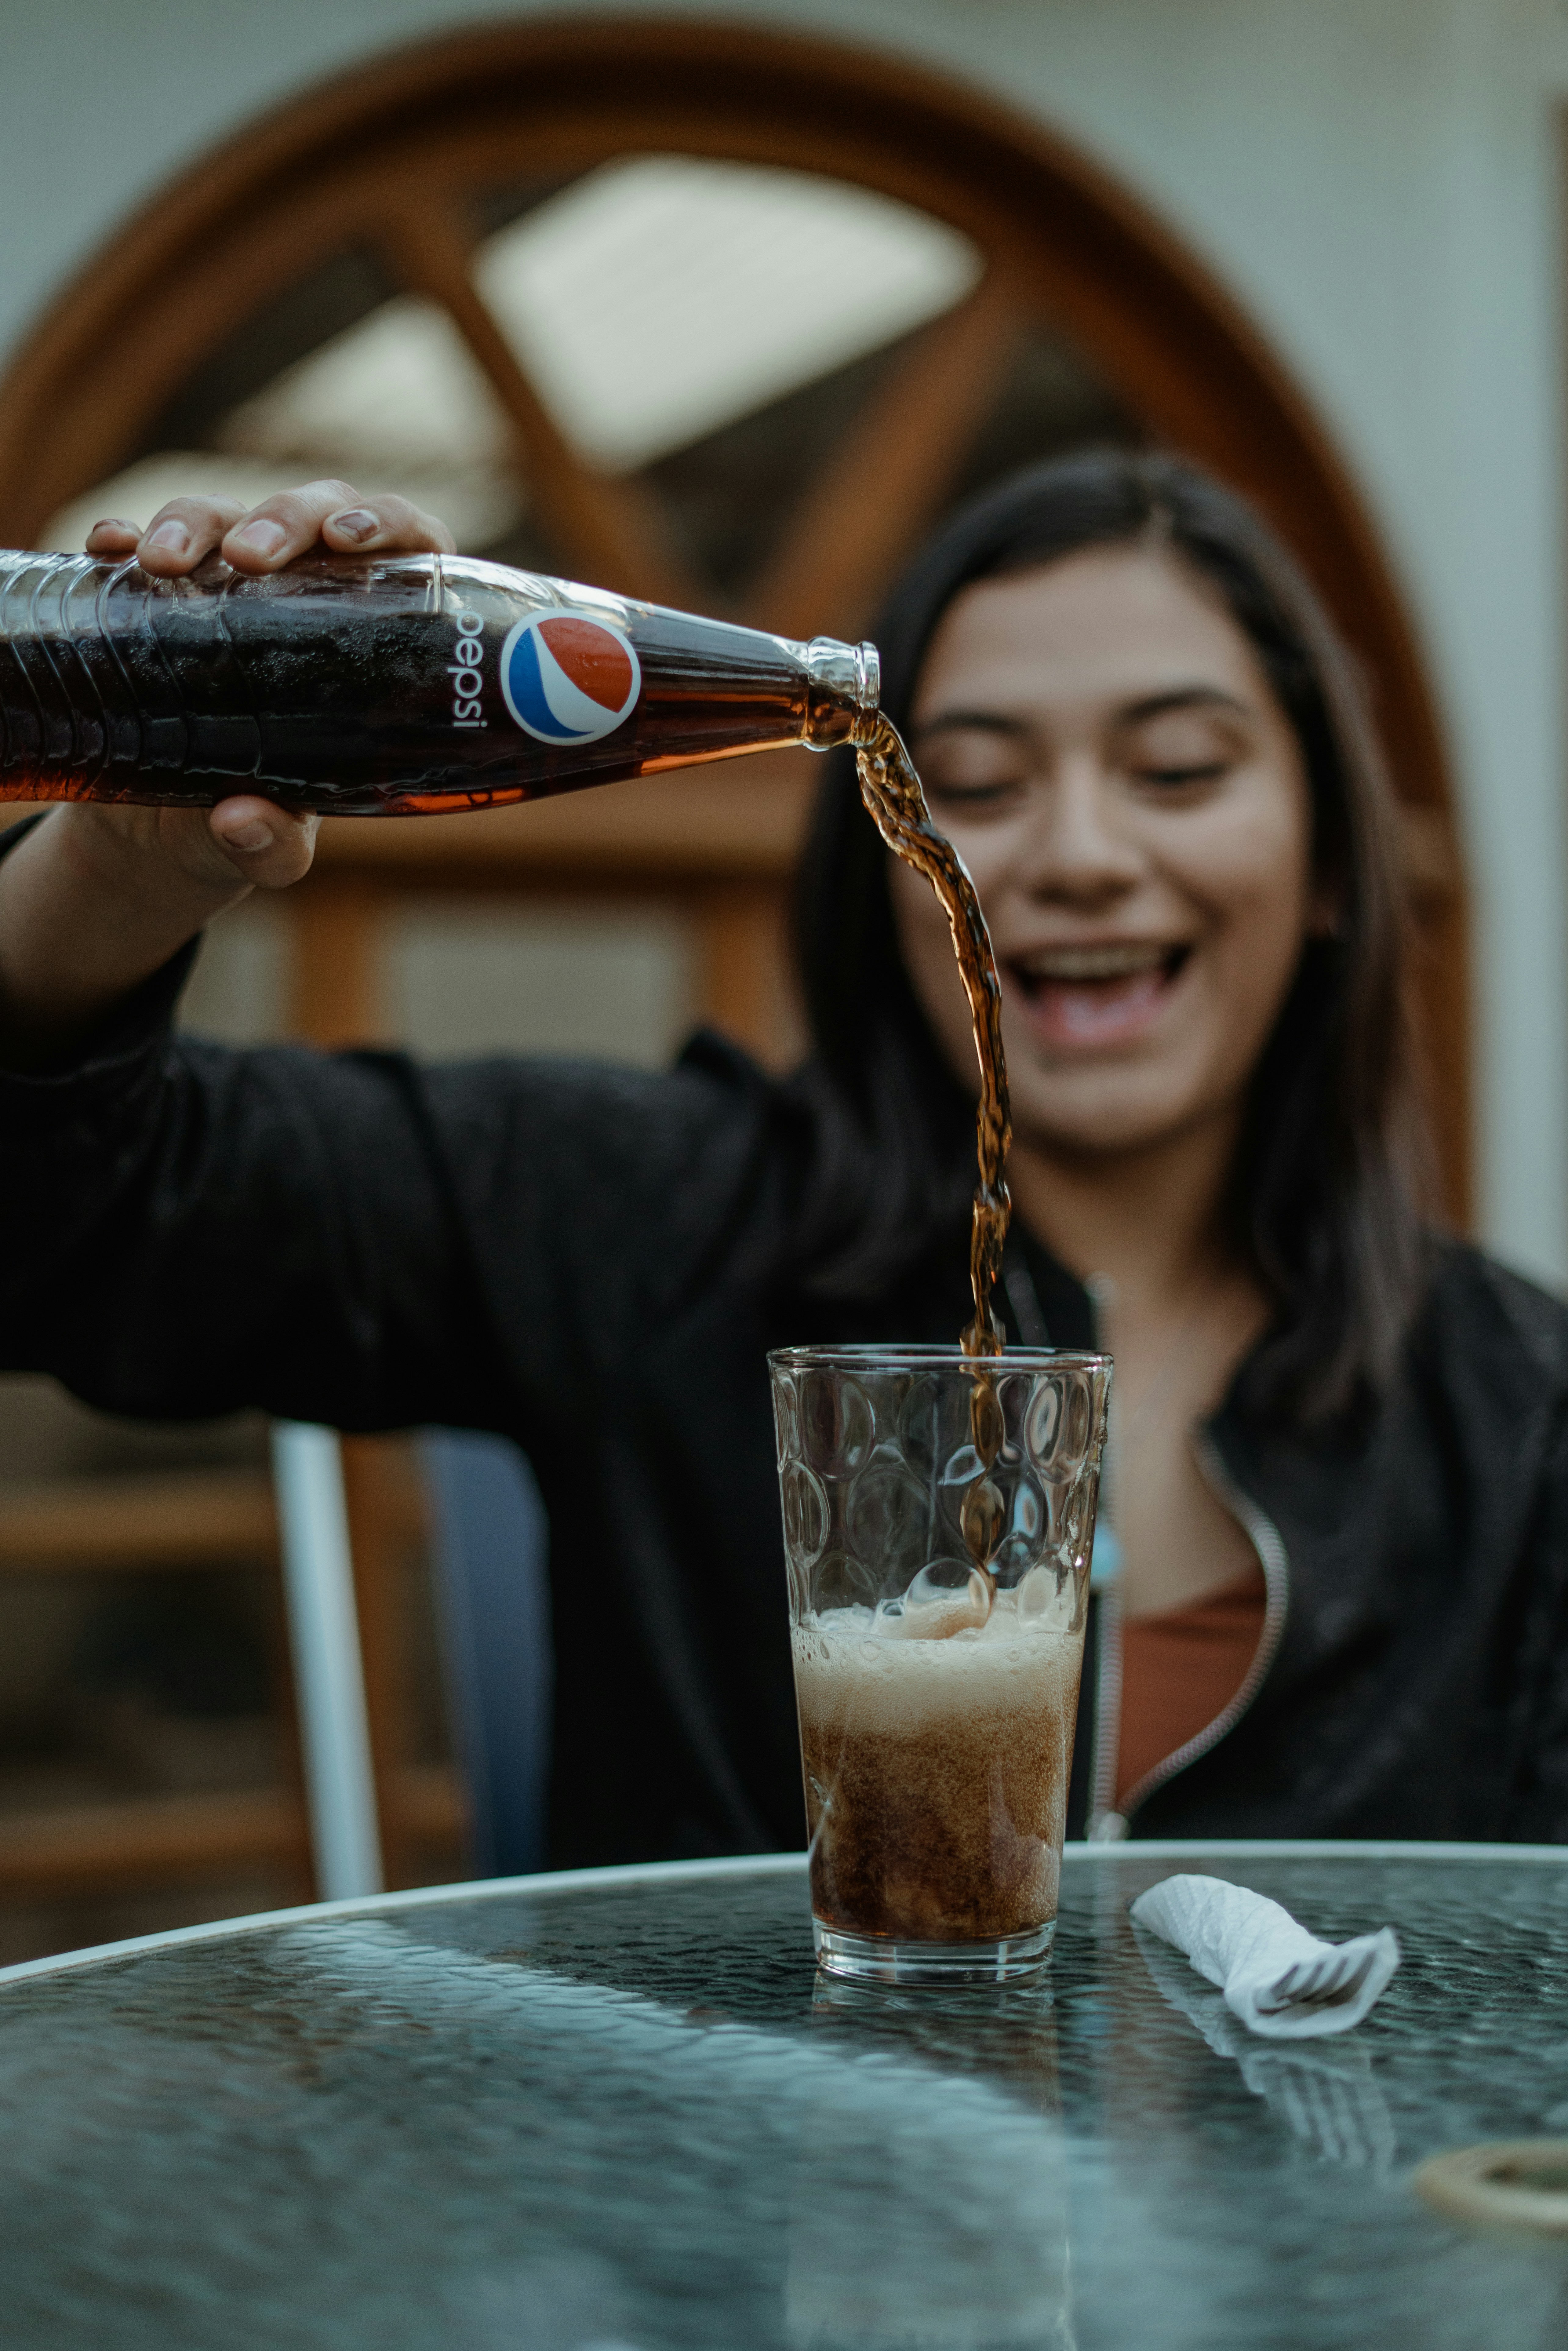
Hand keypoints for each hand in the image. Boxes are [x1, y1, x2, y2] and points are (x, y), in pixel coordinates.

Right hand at [0, 484, 454, 1066]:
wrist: (162, 834)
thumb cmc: (251, 823)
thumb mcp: (272, 850)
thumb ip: (273, 845)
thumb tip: (242, 821)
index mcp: (369, 636)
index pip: (402, 549)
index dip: (387, 525)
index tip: (350, 540)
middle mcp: (305, 591)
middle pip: (312, 513)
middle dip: (282, 518)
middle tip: (250, 558)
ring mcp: (227, 584)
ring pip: (222, 516)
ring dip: (196, 523)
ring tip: (165, 562)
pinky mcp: (154, 594)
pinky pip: (136, 544)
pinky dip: (122, 537)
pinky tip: (111, 549)